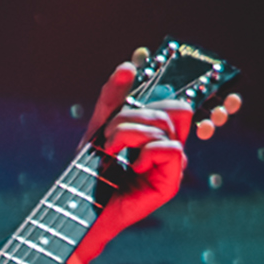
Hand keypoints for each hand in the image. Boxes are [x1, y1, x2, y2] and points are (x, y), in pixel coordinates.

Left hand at [76, 57, 235, 261]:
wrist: (80, 207)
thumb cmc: (91, 168)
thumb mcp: (98, 126)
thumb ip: (113, 97)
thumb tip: (129, 65)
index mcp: (158, 133)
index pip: (180, 103)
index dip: (182, 84)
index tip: (149, 57)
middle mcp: (170, 147)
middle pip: (174, 109)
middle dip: (134, 115)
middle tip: (110, 134)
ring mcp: (173, 165)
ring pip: (166, 127)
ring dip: (128, 132)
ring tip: (110, 149)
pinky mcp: (171, 182)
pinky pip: (170, 149)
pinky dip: (145, 152)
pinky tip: (130, 166)